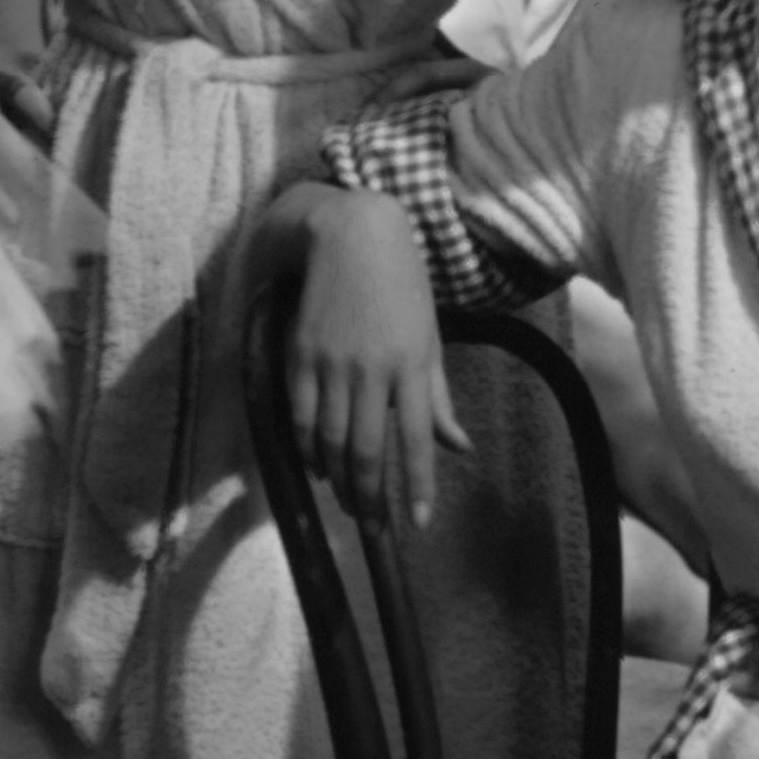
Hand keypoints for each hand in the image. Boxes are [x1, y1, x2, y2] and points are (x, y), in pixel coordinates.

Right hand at [285, 189, 466, 532]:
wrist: (350, 234)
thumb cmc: (400, 288)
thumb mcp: (428, 339)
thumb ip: (438, 399)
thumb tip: (459, 448)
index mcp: (413, 364)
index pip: (418, 439)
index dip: (417, 486)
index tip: (416, 524)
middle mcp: (372, 368)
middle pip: (367, 450)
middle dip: (369, 496)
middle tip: (372, 524)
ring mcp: (332, 362)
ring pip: (331, 441)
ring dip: (338, 479)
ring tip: (347, 500)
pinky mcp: (299, 354)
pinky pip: (301, 417)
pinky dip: (307, 448)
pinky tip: (316, 465)